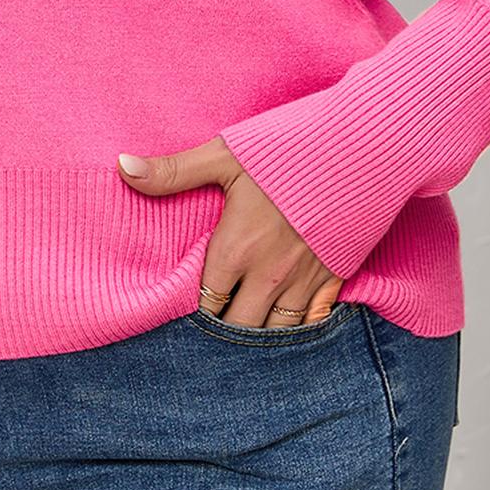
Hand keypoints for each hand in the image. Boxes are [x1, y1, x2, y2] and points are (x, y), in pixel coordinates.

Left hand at [117, 136, 344, 326]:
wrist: (367, 144)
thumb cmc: (292, 145)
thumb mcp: (227, 154)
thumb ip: (174, 170)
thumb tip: (122, 168)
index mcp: (235, 249)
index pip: (203, 303)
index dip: (192, 313)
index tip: (184, 315)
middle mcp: (268, 275)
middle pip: (237, 328)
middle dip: (223, 333)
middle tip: (211, 339)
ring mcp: (305, 280)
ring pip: (275, 335)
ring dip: (258, 337)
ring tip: (244, 345)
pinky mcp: (337, 277)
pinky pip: (314, 324)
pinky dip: (299, 333)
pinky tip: (289, 334)